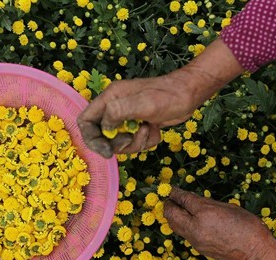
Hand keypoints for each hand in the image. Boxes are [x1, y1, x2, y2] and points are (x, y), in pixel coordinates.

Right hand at [77, 39, 244, 157]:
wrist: (190, 94)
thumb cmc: (167, 95)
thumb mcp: (142, 103)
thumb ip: (118, 112)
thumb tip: (104, 128)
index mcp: (110, 99)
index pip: (85, 120)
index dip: (91, 138)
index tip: (106, 149)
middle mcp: (115, 108)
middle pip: (102, 136)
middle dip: (118, 144)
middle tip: (132, 139)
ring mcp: (127, 117)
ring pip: (120, 143)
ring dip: (135, 143)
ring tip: (149, 130)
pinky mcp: (139, 125)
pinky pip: (135, 142)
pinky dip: (146, 141)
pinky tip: (155, 129)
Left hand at [163, 188, 271, 259]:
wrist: (254, 252)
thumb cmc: (247, 225)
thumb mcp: (228, 207)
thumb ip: (207, 203)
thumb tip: (192, 199)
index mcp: (205, 213)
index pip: (182, 199)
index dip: (174, 193)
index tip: (170, 189)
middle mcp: (195, 227)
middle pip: (171, 214)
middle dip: (168, 204)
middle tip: (171, 198)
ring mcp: (195, 240)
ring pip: (174, 225)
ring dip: (173, 215)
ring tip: (178, 208)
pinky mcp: (197, 248)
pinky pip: (184, 234)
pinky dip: (182, 225)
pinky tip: (189, 220)